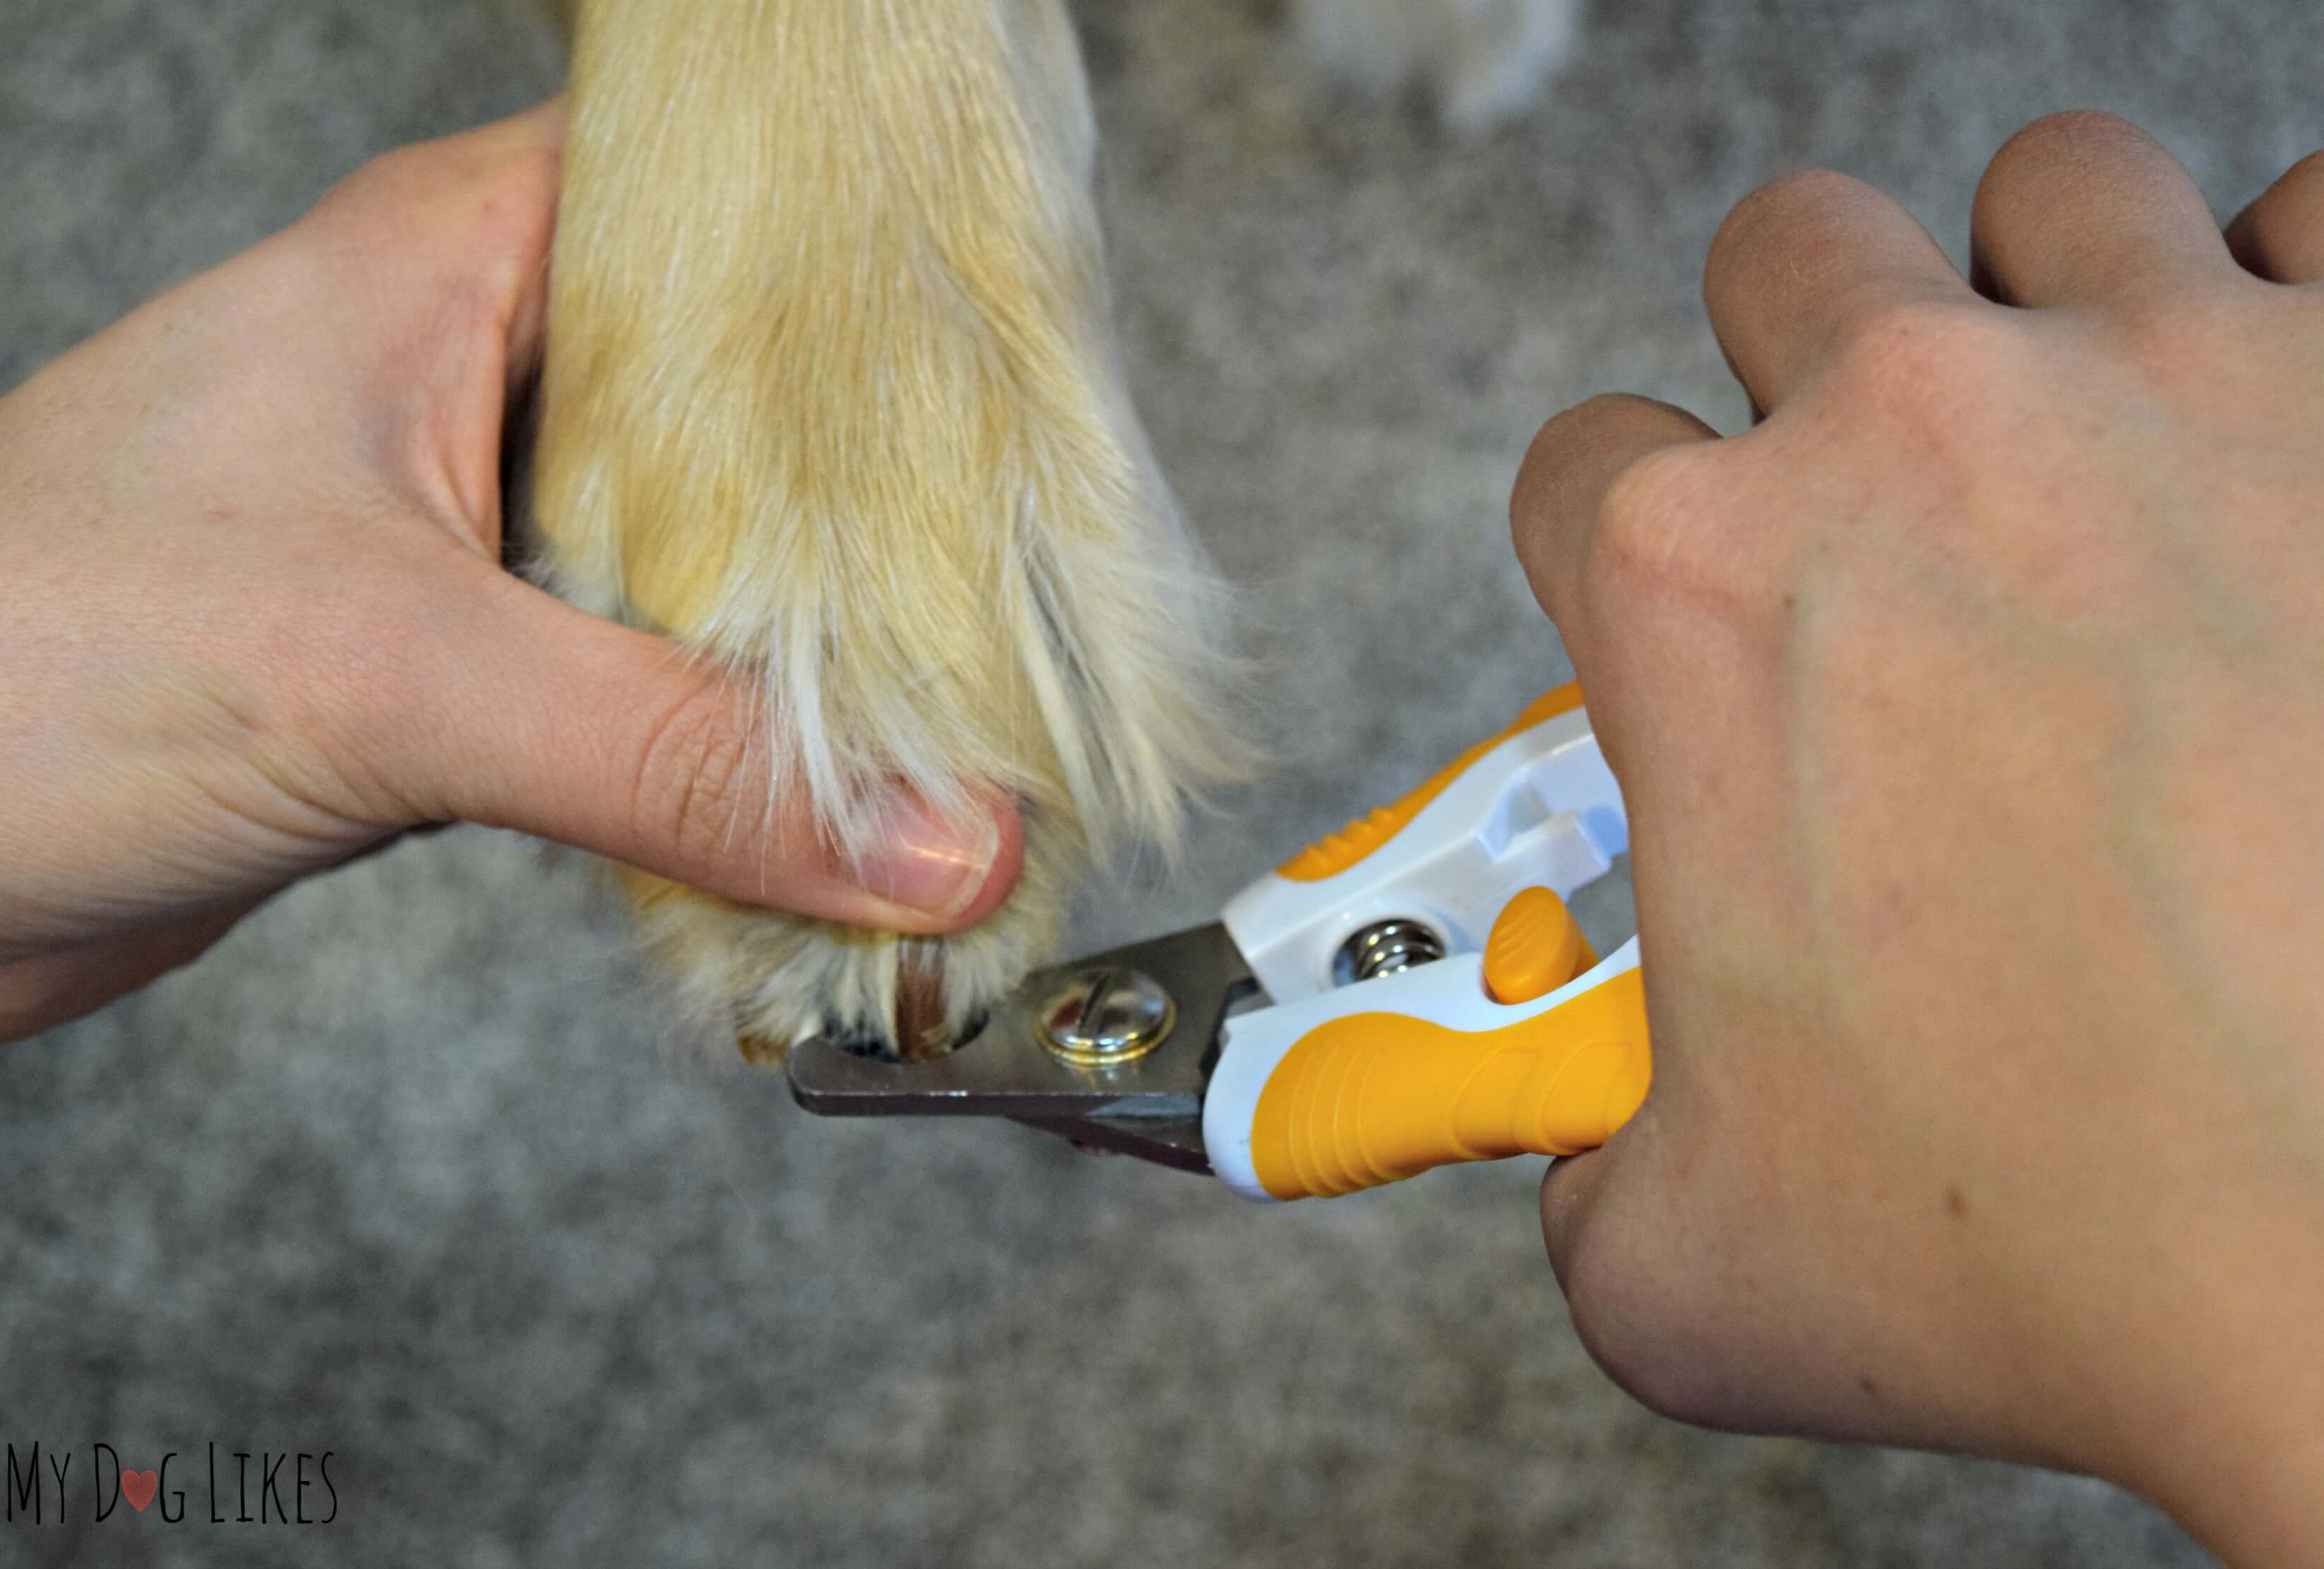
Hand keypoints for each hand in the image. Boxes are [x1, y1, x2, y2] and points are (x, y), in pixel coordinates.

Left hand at [0, 104, 1021, 1044]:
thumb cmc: (17, 665)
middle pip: (746, 420)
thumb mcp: (388, 674)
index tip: (1029, 393)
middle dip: (882, 522)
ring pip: (701, 569)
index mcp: (452, 264)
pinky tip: (815, 813)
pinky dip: (728, 753)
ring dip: (809, 663)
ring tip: (957, 730)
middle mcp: (470, 377)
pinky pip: (641, 691)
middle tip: (1031, 601)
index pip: (728, 226)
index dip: (887, 297)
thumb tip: (937, 837)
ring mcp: (462, 530)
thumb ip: (676, 757)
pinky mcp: (452, 673)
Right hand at [1512, 113, 2323, 1565]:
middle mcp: (1909, 434)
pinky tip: (2289, 447)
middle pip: (1792, 261)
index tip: (1692, 633)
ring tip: (2101, 458)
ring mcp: (2160, 378)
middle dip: (1809, 371)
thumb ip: (1580, 1175)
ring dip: (2047, 302)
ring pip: (2048, 198)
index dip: (1618, 562)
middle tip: (1883, 518)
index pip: (1577, 471)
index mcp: (1700, 596)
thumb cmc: (2063, 1249)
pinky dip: (2300, 303)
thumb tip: (1586, 1163)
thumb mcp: (1696, 1271)